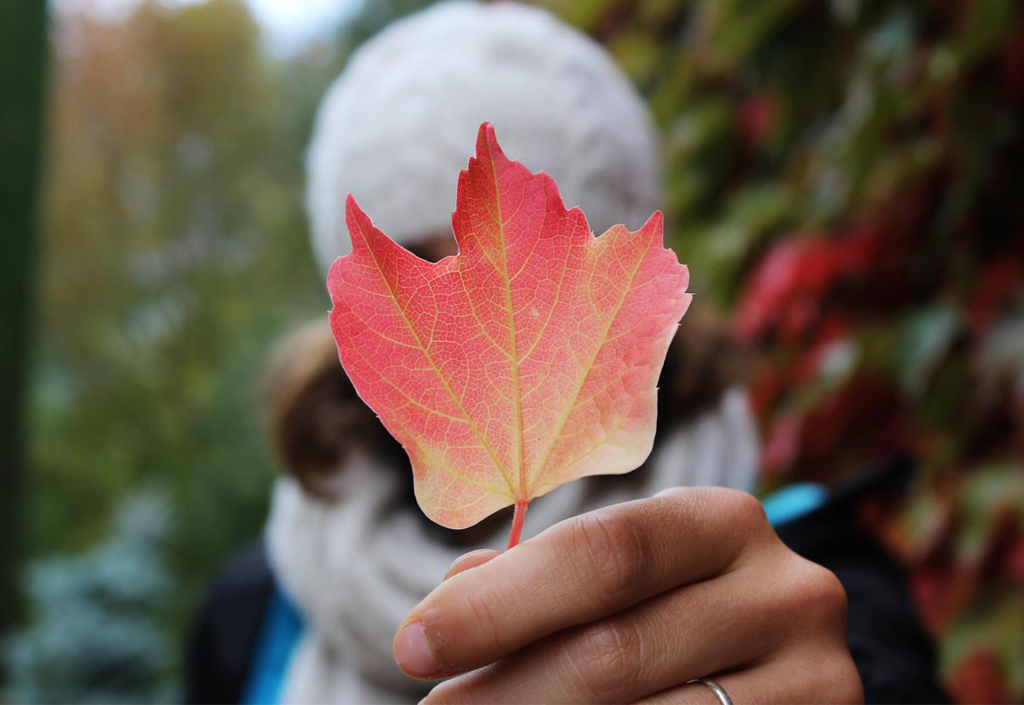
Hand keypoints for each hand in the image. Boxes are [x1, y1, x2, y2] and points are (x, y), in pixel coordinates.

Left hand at [392, 487, 862, 703]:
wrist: (773, 670)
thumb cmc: (669, 609)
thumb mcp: (622, 578)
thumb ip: (542, 579)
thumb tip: (451, 596)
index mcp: (725, 521)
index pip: (606, 553)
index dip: (500, 603)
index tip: (412, 642)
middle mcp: (787, 591)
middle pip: (614, 652)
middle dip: (504, 687)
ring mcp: (816, 680)